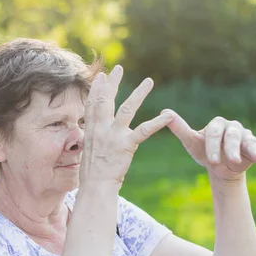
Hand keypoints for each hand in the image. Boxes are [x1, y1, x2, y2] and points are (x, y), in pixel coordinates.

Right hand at [80, 66, 174, 187]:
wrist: (95, 186)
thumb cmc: (91, 174)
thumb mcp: (88, 151)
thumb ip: (93, 138)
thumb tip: (94, 135)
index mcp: (90, 130)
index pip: (92, 104)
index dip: (97, 88)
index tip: (101, 76)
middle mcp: (100, 129)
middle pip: (106, 100)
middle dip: (112, 83)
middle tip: (119, 68)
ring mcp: (113, 136)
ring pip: (126, 109)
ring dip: (138, 94)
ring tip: (149, 81)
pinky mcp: (126, 145)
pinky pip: (144, 131)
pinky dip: (157, 123)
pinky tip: (167, 116)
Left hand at [163, 111, 255, 180]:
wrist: (218, 167)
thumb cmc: (203, 151)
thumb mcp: (190, 142)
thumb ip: (179, 128)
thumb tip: (163, 112)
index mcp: (218, 124)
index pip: (214, 132)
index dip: (212, 145)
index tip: (209, 159)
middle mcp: (234, 128)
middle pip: (233, 137)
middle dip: (230, 149)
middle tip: (227, 161)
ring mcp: (247, 138)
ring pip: (250, 142)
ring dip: (254, 150)